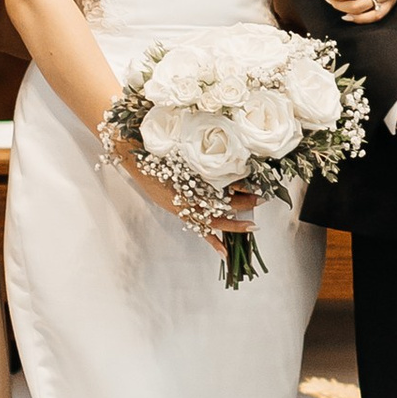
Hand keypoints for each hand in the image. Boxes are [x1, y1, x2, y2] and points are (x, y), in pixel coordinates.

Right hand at [113, 136, 259, 253]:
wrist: (133, 153)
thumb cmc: (156, 145)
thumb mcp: (182, 144)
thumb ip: (202, 150)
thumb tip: (231, 150)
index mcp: (192, 175)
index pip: (221, 183)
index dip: (240, 184)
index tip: (257, 183)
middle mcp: (189, 193)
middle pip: (221, 202)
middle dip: (244, 202)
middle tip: (263, 199)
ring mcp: (184, 205)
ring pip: (213, 219)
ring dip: (234, 224)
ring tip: (252, 226)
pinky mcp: (179, 211)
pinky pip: (198, 229)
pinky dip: (212, 241)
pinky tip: (224, 253)